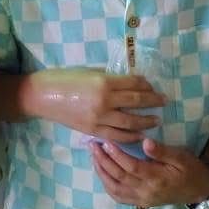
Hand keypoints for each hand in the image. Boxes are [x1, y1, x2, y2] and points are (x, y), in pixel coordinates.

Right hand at [27, 69, 164, 143]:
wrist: (43, 96)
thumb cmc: (65, 79)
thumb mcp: (90, 72)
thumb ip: (110, 78)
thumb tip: (129, 82)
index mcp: (104, 82)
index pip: (134, 84)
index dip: (147, 86)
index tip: (154, 87)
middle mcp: (105, 101)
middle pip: (137, 102)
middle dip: (154, 102)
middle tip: (164, 102)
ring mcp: (99, 118)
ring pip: (130, 123)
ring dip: (146, 122)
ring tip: (156, 120)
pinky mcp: (93, 130)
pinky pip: (117, 136)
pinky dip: (131, 137)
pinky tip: (140, 135)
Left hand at [90, 139, 208, 207]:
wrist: (198, 191)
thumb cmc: (190, 170)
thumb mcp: (181, 156)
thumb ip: (162, 151)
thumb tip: (145, 142)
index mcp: (157, 179)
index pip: (131, 166)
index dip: (116, 154)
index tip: (106, 141)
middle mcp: (146, 192)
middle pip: (118, 178)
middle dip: (103, 161)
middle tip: (92, 146)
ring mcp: (141, 199)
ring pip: (115, 189)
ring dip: (101, 173)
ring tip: (93, 157)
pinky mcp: (140, 202)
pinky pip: (119, 197)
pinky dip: (107, 185)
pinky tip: (101, 173)